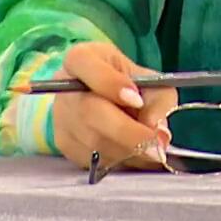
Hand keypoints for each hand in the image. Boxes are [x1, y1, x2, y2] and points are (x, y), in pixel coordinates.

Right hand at [48, 41, 177, 173]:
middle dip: (128, 132)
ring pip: (93, 141)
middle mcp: (64, 87)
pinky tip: (134, 156)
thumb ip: (159, 99)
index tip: (137, 100)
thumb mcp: (150, 80)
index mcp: (81, 59)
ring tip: (152, 151)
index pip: (88, 67)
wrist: (106, 99)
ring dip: (127, 151)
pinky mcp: (64, 144)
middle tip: (157, 144)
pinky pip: (92, 160)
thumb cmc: (129, 84)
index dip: (112, 84)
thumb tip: (156, 129)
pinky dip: (119, 162)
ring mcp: (60, 118)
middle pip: (90, 112)